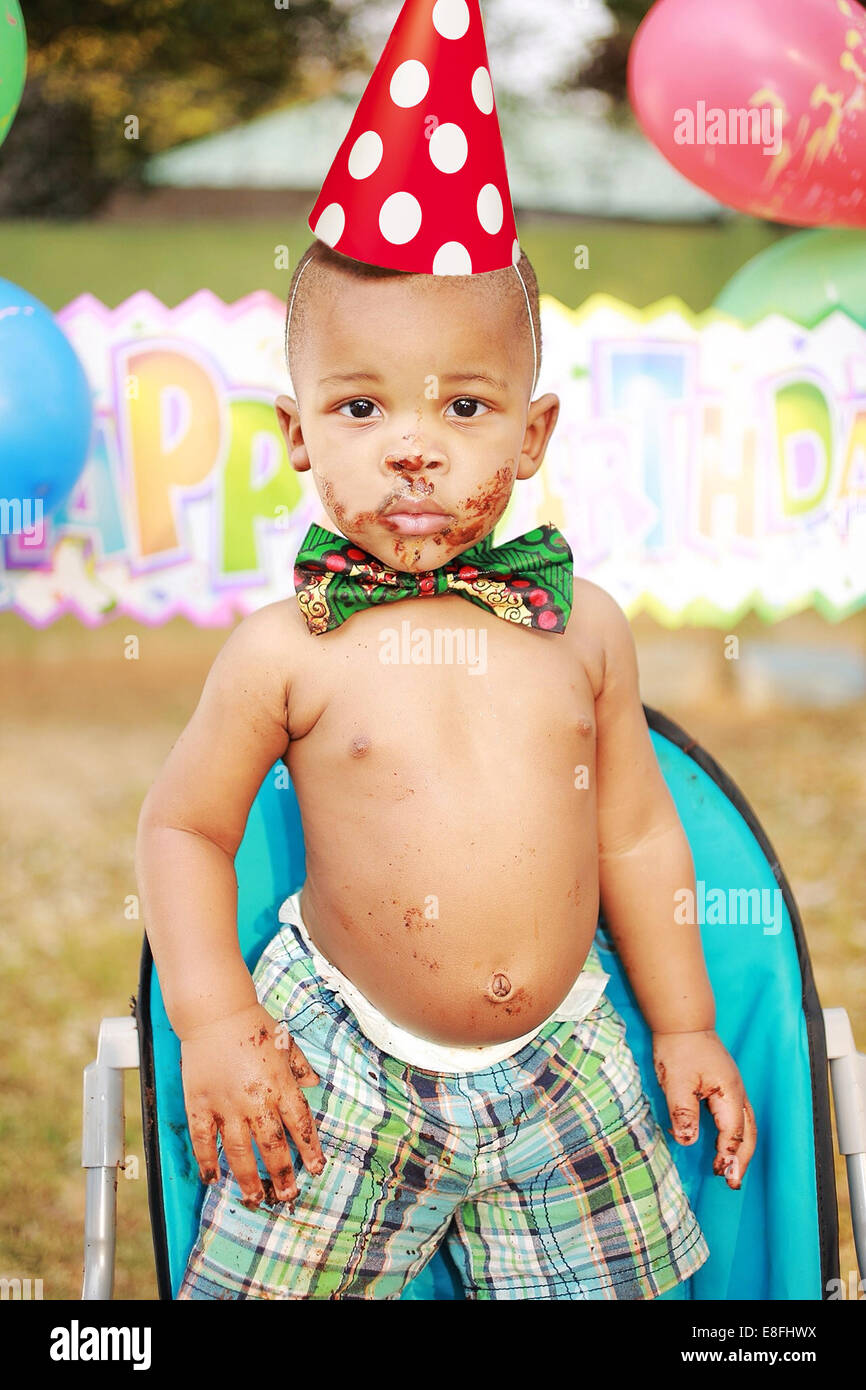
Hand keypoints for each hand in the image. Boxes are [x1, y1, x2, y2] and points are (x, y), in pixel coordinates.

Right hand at [180, 1001, 325, 1210]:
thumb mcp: (286, 1042)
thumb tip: (314, 1083)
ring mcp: (226, 1104)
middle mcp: (255, 1099)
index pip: (299, 1124)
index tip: (316, 1168)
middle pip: (271, 1146)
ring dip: (247, 1178)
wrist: (215, 1011)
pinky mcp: (199, 1103)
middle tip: (286, 1196)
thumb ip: (300, 1066)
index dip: (309, 1149)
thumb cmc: (253, 1023)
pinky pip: (203, 1139)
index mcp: (280, 1084)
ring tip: (254, 1198)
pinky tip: (212, 1178)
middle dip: (281, 1174)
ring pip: (238, 1151)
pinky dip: (207, 1161)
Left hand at [651, 1029, 756, 1189]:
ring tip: (733, 1170)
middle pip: (748, 1133)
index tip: (720, 1173)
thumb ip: (683, 1111)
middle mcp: (737, 1092)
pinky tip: (725, 1144)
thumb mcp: (676, 1081)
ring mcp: (733, 1088)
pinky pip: (737, 1116)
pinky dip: (736, 1135)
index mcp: (729, 1092)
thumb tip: (689, 1141)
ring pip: (746, 1125)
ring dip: (741, 1149)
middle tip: (733, 1183)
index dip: (728, 1154)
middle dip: (742, 1159)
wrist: (682, 1021)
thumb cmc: (679, 1049)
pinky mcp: (725, 1086)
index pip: (733, 1132)